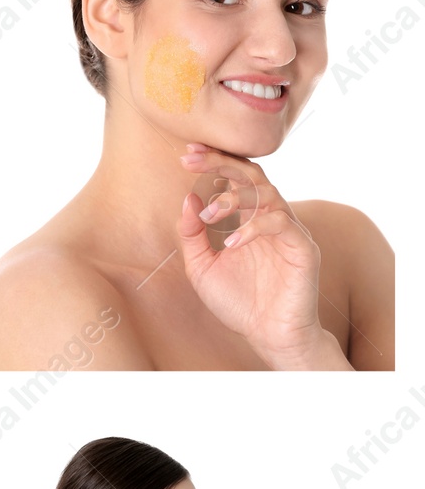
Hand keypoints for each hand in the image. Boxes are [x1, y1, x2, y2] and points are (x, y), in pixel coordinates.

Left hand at [176, 144, 340, 367]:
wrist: (267, 334)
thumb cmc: (238, 301)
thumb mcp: (202, 267)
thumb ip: (192, 236)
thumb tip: (188, 198)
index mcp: (248, 218)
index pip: (235, 178)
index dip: (214, 161)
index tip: (187, 154)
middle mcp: (270, 218)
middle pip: (253, 175)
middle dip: (221, 163)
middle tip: (192, 159)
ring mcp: (289, 231)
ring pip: (268, 194)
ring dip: (235, 198)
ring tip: (209, 216)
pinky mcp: (303, 249)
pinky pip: (281, 224)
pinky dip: (253, 228)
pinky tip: (231, 243)